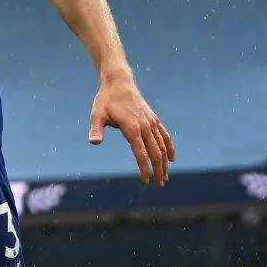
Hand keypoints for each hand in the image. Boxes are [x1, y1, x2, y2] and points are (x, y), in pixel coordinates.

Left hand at [89, 71, 174, 185]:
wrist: (119, 82)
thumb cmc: (106, 100)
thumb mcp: (97, 114)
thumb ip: (96, 129)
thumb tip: (94, 142)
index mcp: (132, 127)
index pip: (141, 152)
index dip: (144, 167)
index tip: (145, 180)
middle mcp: (145, 126)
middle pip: (156, 151)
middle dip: (158, 169)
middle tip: (159, 184)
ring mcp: (151, 122)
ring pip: (162, 145)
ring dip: (165, 162)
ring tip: (165, 177)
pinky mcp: (154, 119)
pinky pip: (164, 135)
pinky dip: (169, 147)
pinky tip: (172, 158)